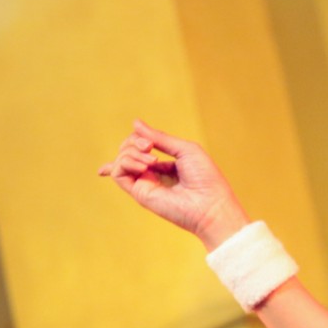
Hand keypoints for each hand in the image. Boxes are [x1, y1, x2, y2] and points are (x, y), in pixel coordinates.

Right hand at [98, 120, 247, 246]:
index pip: (141, 145)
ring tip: (152, 160)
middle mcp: (152, 174)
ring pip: (120, 160)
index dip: (139, 138)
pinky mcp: (139, 193)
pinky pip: (118, 173)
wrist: (209, 204)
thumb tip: (135, 123)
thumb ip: (159, 138)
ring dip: (131, 152)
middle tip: (149, 147)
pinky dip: (125, 163)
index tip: (150, 142)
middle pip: (127, 150)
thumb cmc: (205, 177)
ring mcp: (145, 184)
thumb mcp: (184, 149)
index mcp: (166, 165)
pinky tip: (144, 167)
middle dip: (133, 142)